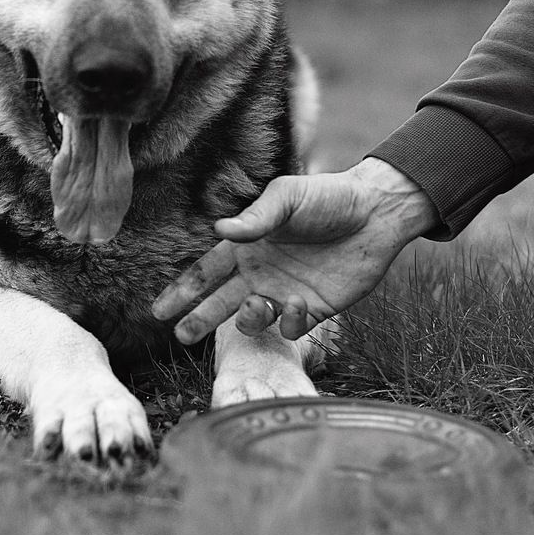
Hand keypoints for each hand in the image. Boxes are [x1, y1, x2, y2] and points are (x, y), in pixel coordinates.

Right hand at [152, 158, 438, 342]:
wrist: (375, 214)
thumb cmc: (327, 198)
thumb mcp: (287, 198)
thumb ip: (255, 218)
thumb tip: (219, 230)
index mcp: (248, 246)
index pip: (205, 273)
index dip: (181, 292)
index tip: (158, 312)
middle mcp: (261, 272)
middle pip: (220, 303)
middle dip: (198, 320)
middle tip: (181, 336)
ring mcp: (285, 292)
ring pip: (252, 320)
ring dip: (248, 319)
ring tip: (256, 306)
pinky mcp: (314, 309)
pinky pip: (290, 328)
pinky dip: (288, 321)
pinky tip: (297, 302)